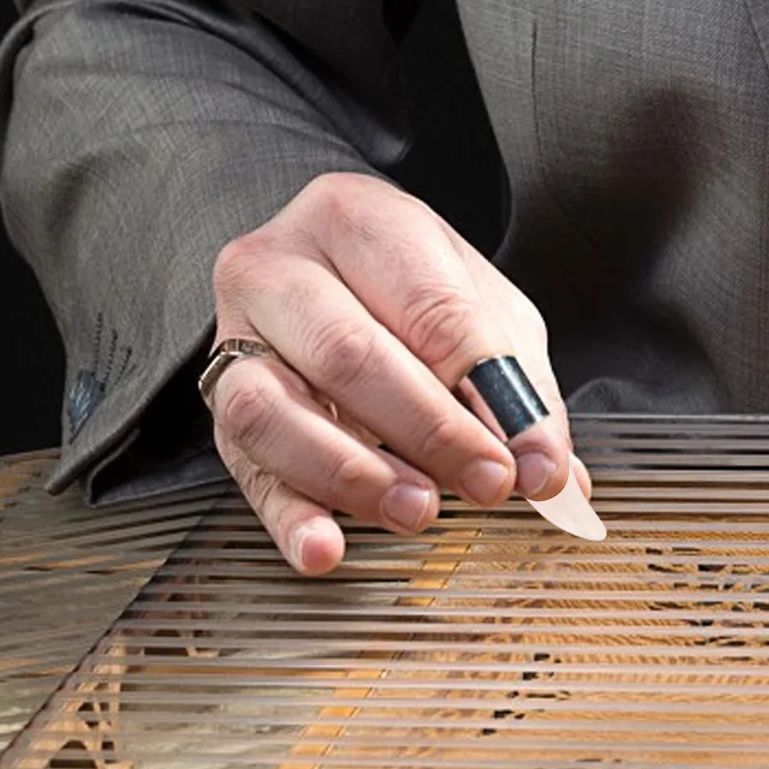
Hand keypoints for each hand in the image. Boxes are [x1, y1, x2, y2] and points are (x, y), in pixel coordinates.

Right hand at [205, 172, 582, 573]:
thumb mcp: (487, 312)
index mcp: (357, 220)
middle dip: (430, 433)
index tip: (532, 456)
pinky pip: (245, 470)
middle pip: (347, 355)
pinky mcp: (220, 407)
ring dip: (354, 475)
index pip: (428, 307)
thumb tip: (549, 471)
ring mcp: (236, 337)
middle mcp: (279, 268)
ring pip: (272, 411)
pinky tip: (327, 548)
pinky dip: (288, 518)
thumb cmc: (413, 289)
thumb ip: (521, 387)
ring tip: (419, 510)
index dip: (487, 389)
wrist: (332, 271)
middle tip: (487, 483)